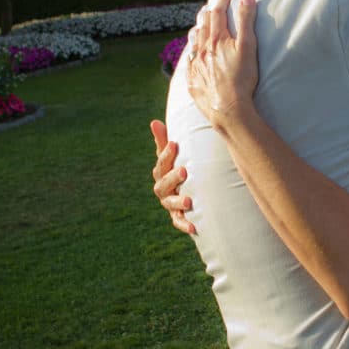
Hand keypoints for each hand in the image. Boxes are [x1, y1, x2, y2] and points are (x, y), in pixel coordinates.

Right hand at [150, 120, 195, 234]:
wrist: (190, 192)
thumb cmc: (180, 167)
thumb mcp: (173, 156)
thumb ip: (164, 141)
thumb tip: (154, 122)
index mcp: (162, 172)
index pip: (161, 163)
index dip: (166, 154)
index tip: (174, 144)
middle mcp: (163, 188)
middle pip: (163, 184)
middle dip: (173, 178)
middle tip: (184, 171)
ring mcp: (170, 203)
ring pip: (170, 203)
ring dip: (178, 201)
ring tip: (189, 200)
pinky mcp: (178, 216)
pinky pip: (179, 222)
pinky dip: (184, 225)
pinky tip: (193, 227)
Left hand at [187, 0, 258, 132]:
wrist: (228, 109)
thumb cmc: (242, 79)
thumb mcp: (248, 47)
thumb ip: (247, 21)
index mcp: (216, 40)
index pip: (217, 14)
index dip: (220, 2)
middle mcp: (202, 50)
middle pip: (202, 27)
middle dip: (207, 14)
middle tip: (209, 7)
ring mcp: (196, 66)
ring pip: (193, 43)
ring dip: (197, 32)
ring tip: (199, 27)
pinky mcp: (193, 82)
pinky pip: (189, 63)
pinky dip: (192, 54)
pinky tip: (193, 55)